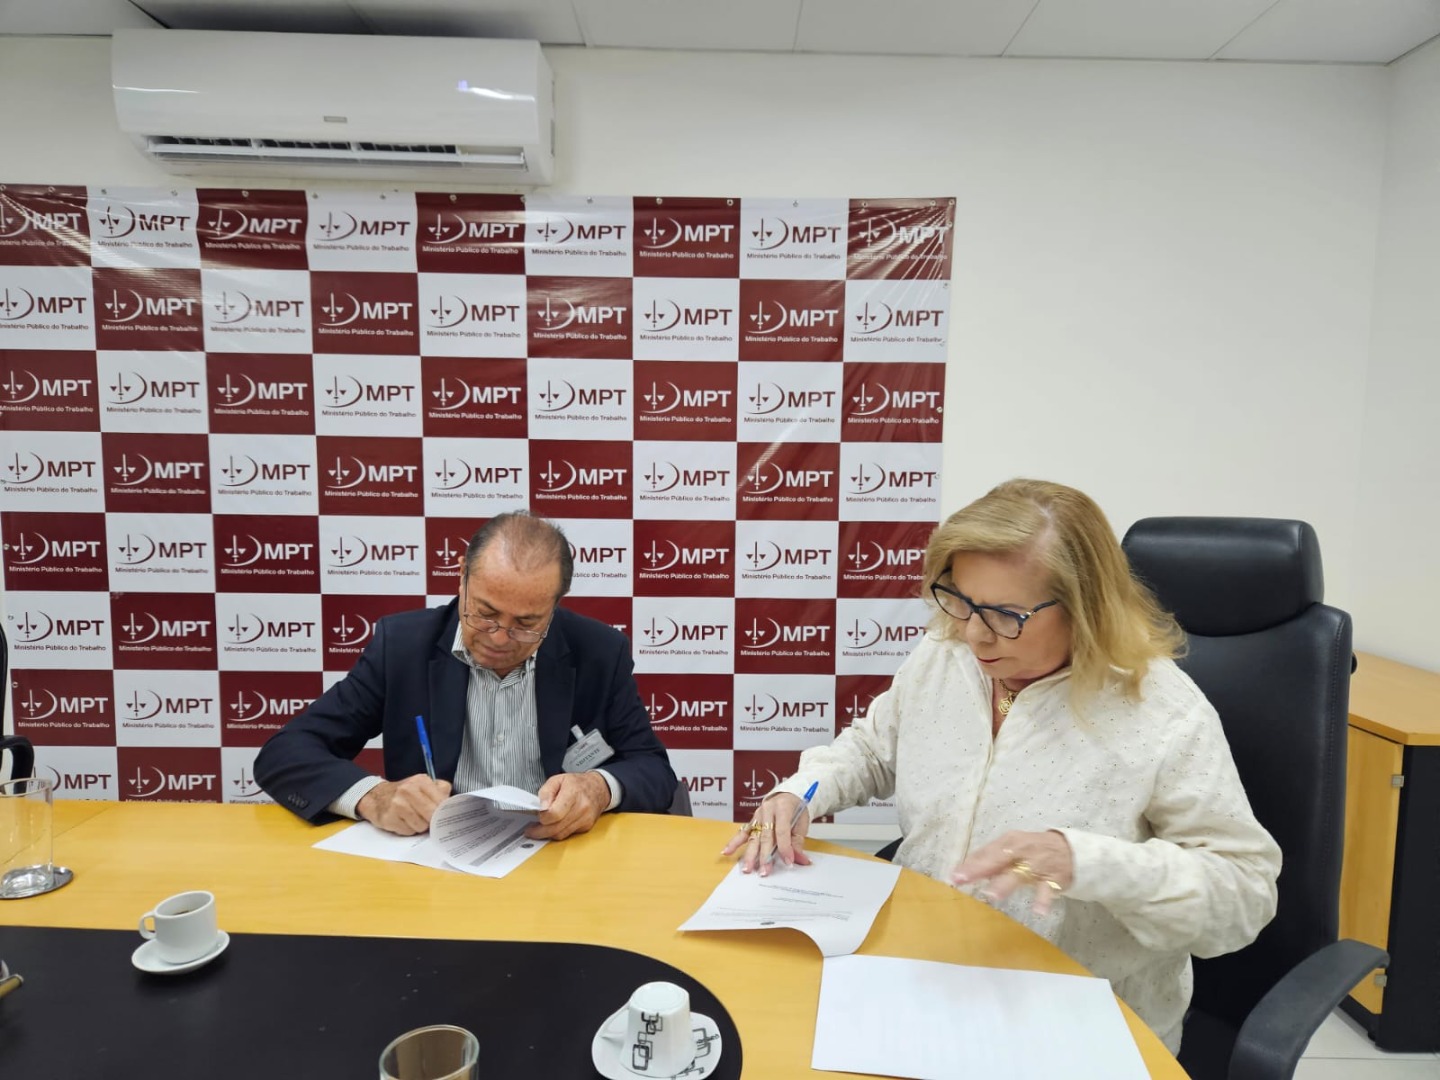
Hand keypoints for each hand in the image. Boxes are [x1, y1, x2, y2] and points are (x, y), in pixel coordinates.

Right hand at [356, 775, 451, 835]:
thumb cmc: (404, 794)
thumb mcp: (422, 785)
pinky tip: (403, 822)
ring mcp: (397, 804)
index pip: (442, 801)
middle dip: (432, 820)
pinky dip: (408, 830)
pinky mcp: (389, 818)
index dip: (444, 812)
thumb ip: (440, 791)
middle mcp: (408, 790)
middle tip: (429, 820)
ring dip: (419, 826)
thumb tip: (454, 804)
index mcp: (421, 781)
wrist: (376, 797)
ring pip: (421, 826)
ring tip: (413, 819)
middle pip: (432, 815)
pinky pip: (408, 832)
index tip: (444, 816)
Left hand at [525, 772, 609, 840]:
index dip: (542, 817)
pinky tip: (554, 826)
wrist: (598, 789)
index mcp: (573, 793)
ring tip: (540, 828)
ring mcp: (585, 819)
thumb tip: (541, 808)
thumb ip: (546, 792)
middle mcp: (581, 808)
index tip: (537, 816)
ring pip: (560, 834)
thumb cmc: (577, 784)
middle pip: (556, 828)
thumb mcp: (558, 780)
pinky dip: (558, 832)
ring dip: (548, 833)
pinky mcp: (586, 827)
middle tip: (531, 830)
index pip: (554, 813)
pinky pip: (567, 834)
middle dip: (540, 831)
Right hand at [720, 793, 811, 876]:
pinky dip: (734, 842)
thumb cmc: (797, 809)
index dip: (785, 847)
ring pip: (753, 837)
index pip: (781, 831)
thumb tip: (799, 860)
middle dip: (765, 856)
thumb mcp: (802, 823)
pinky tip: (726, 851)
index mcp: (782, 807)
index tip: (788, 862)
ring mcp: (757, 815)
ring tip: (748, 868)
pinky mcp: (752, 821)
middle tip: (765, 871)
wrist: (788, 794)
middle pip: (765, 836)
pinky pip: (742, 832)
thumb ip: (798, 842)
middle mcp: (767, 811)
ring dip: (750, 854)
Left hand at [951, 830, 1072, 915]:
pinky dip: (1043, 900)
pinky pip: (1048, 890)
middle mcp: (1022, 850)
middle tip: (962, 880)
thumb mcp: (1012, 850)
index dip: (969, 864)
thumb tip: (966, 871)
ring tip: (992, 895)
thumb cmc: (1032, 850)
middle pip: (997, 859)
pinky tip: (1038, 911)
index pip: (985, 852)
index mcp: (1009, 841)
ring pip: (1020, 874)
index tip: (953, 876)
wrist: (1070, 850)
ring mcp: (1038, 864)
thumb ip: (991, 861)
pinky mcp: (1054, 878)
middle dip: (979, 869)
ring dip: (1006, 883)